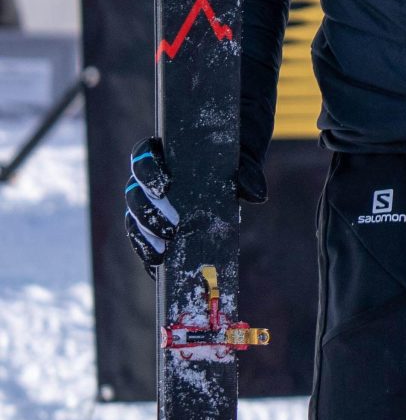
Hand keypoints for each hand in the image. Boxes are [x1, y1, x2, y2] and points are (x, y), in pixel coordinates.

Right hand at [124, 136, 266, 271]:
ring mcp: (149, 202)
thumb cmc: (230, 155)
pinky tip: (158, 267)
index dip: (148, 172)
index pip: (143, 155)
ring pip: (135, 219)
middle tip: (171, 228)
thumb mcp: (241, 157)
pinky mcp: (153, 224)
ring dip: (145, 236)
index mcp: (163, 152)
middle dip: (148, 213)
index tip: (163, 187)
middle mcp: (148, 177)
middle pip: (134, 194)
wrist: (232, 164)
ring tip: (163, 250)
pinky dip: (149, 253)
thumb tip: (257, 195)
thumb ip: (247, 171)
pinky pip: (144, 240)